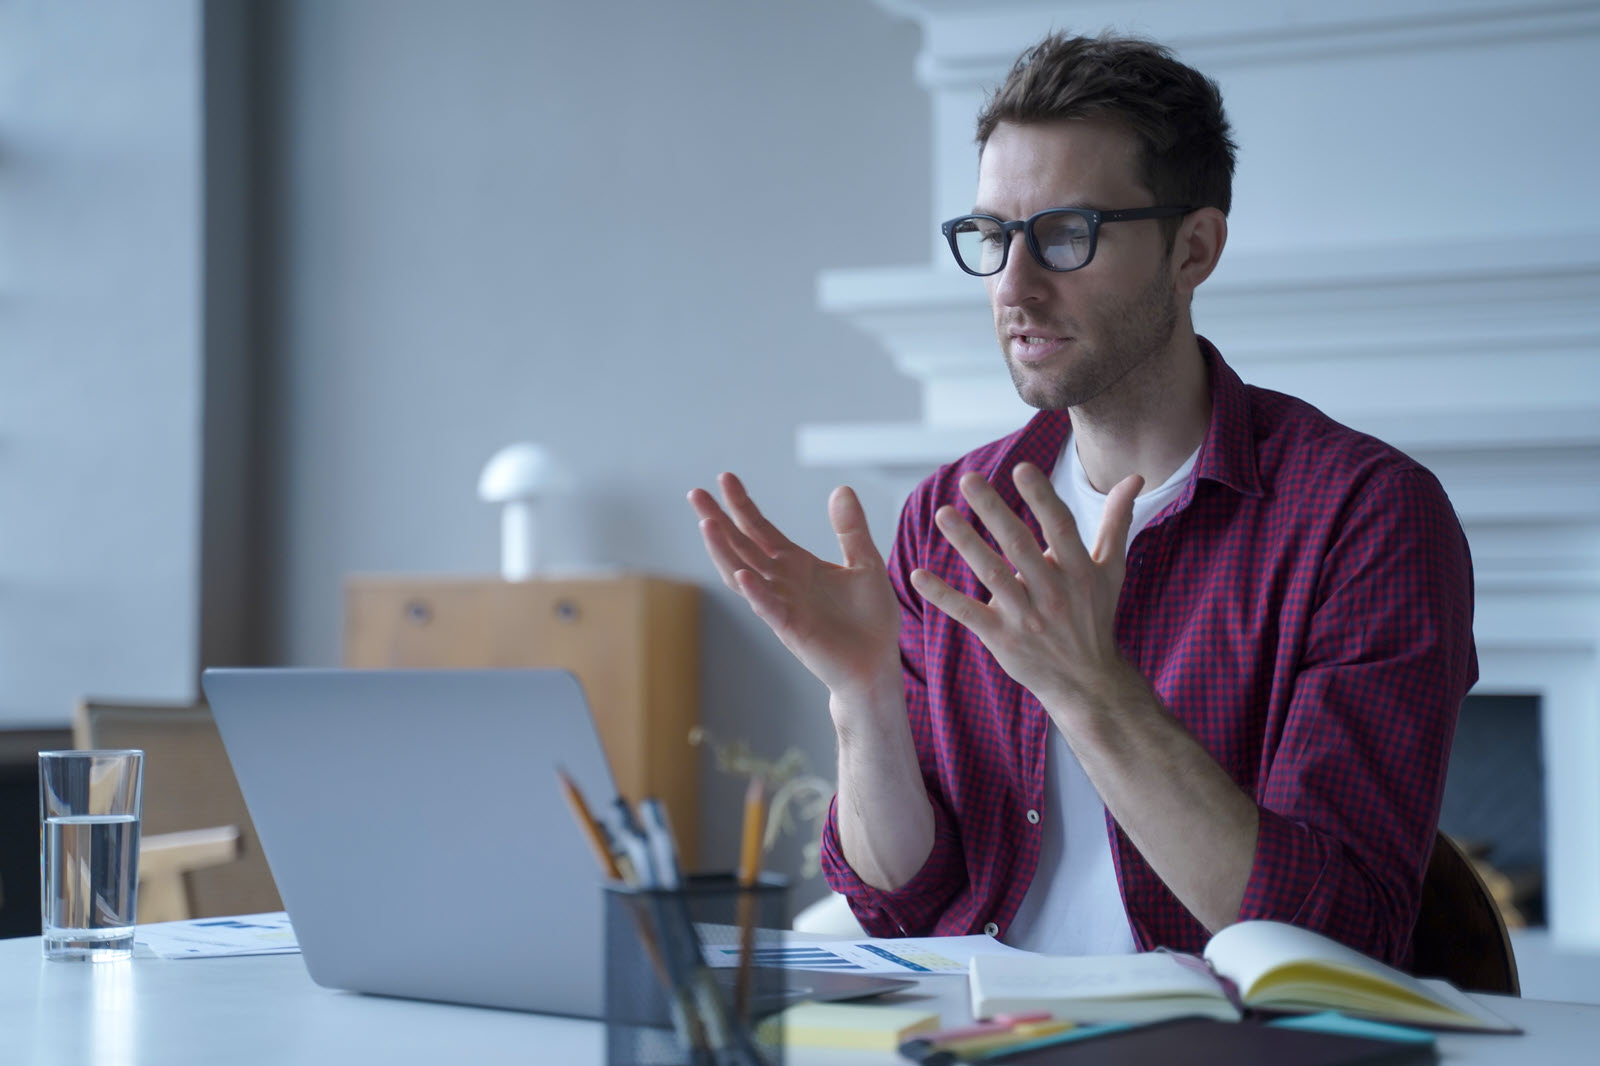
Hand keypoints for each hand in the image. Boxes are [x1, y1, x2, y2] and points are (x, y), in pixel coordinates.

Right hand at [688, 473, 900, 699]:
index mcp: (796, 564)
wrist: (876, 663)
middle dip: (718, 519)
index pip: (760, 529)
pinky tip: (742, 574)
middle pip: (742, 545)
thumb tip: (841, 488)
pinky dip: (755, 592)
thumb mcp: (865, 562)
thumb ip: (851, 528)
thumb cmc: (869, 618)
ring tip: (707, 524)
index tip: (724, 477)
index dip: (742, 504)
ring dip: (724, 551)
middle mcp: (781, 582)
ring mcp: (782, 604)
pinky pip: (768, 608)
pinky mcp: (792, 629)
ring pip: (743, 574)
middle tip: (695, 494)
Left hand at [909, 462, 1143, 713]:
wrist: (1087, 682)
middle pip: (1020, 546)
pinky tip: (918, 574)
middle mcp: (1053, 592)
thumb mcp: (1111, 570)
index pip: (1060, 528)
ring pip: (992, 575)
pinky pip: (968, 613)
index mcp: (1080, 571)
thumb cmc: (1096, 616)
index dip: (1042, 498)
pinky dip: (943, 596)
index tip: (1022, 468)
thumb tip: (1134, 477)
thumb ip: (1117, 522)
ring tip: (943, 513)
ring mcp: (1026, 617)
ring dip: (966, 543)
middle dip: (994, 511)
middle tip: (969, 480)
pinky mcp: (1002, 638)